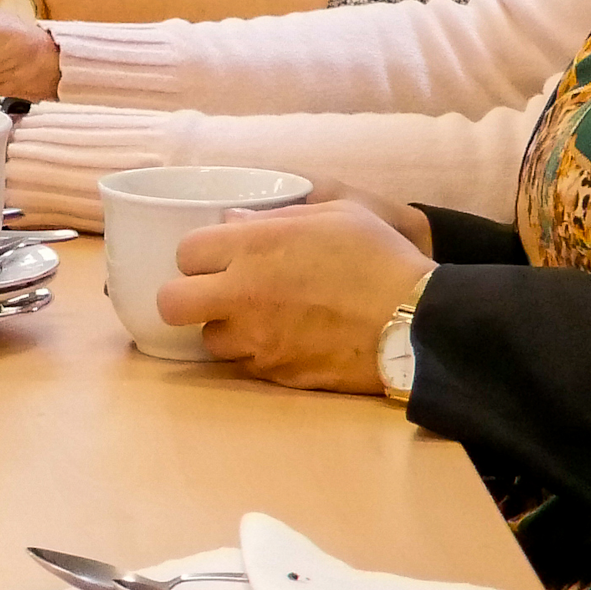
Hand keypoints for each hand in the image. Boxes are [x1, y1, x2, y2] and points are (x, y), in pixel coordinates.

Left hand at [161, 202, 433, 392]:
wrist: (419, 324)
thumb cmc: (381, 258)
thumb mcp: (334, 214)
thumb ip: (277, 216)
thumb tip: (234, 221)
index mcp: (252, 248)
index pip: (184, 252)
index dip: (198, 255)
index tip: (217, 256)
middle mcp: (243, 296)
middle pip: (171, 304)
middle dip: (183, 298)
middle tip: (211, 294)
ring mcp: (259, 341)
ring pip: (210, 342)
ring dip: (226, 330)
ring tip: (256, 320)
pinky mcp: (280, 375)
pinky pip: (248, 367)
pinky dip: (257, 356)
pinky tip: (285, 341)